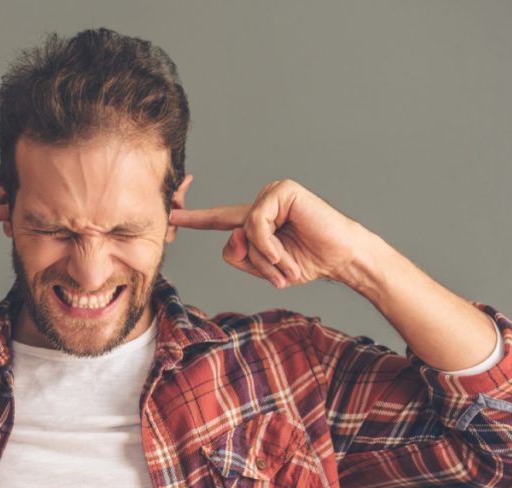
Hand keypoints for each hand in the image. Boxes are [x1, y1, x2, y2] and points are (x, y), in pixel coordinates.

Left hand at [169, 179, 370, 288]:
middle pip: (231, 237)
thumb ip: (239, 256)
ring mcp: (271, 194)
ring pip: (243, 232)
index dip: (193, 219)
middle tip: (281, 273)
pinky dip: (268, 244)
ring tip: (287, 262)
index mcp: (253, 221)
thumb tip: (232, 234)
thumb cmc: (306, 261)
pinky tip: (284, 250)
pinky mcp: (282, 190)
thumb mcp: (264, 268)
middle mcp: (259, 204)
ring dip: (265, 257)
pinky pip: (256, 224)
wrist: (341, 258)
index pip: (218, 220)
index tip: (170, 216)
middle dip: (255, 263)